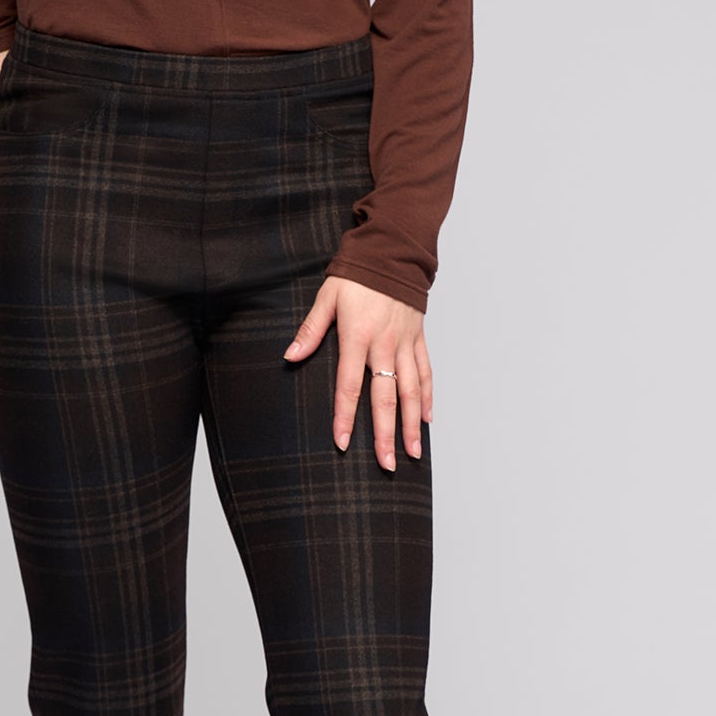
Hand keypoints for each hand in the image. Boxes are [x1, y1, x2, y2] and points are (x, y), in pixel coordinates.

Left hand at [284, 276, 431, 467]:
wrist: (392, 251)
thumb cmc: (356, 275)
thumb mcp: (327, 297)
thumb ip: (310, 330)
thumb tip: (289, 356)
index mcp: (357, 336)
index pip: (349, 385)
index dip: (346, 416)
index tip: (344, 442)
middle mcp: (384, 344)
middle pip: (385, 397)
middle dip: (386, 434)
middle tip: (387, 464)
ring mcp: (405, 343)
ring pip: (410, 390)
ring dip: (411, 424)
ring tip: (413, 453)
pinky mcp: (418, 338)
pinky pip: (425, 372)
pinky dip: (426, 396)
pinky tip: (426, 419)